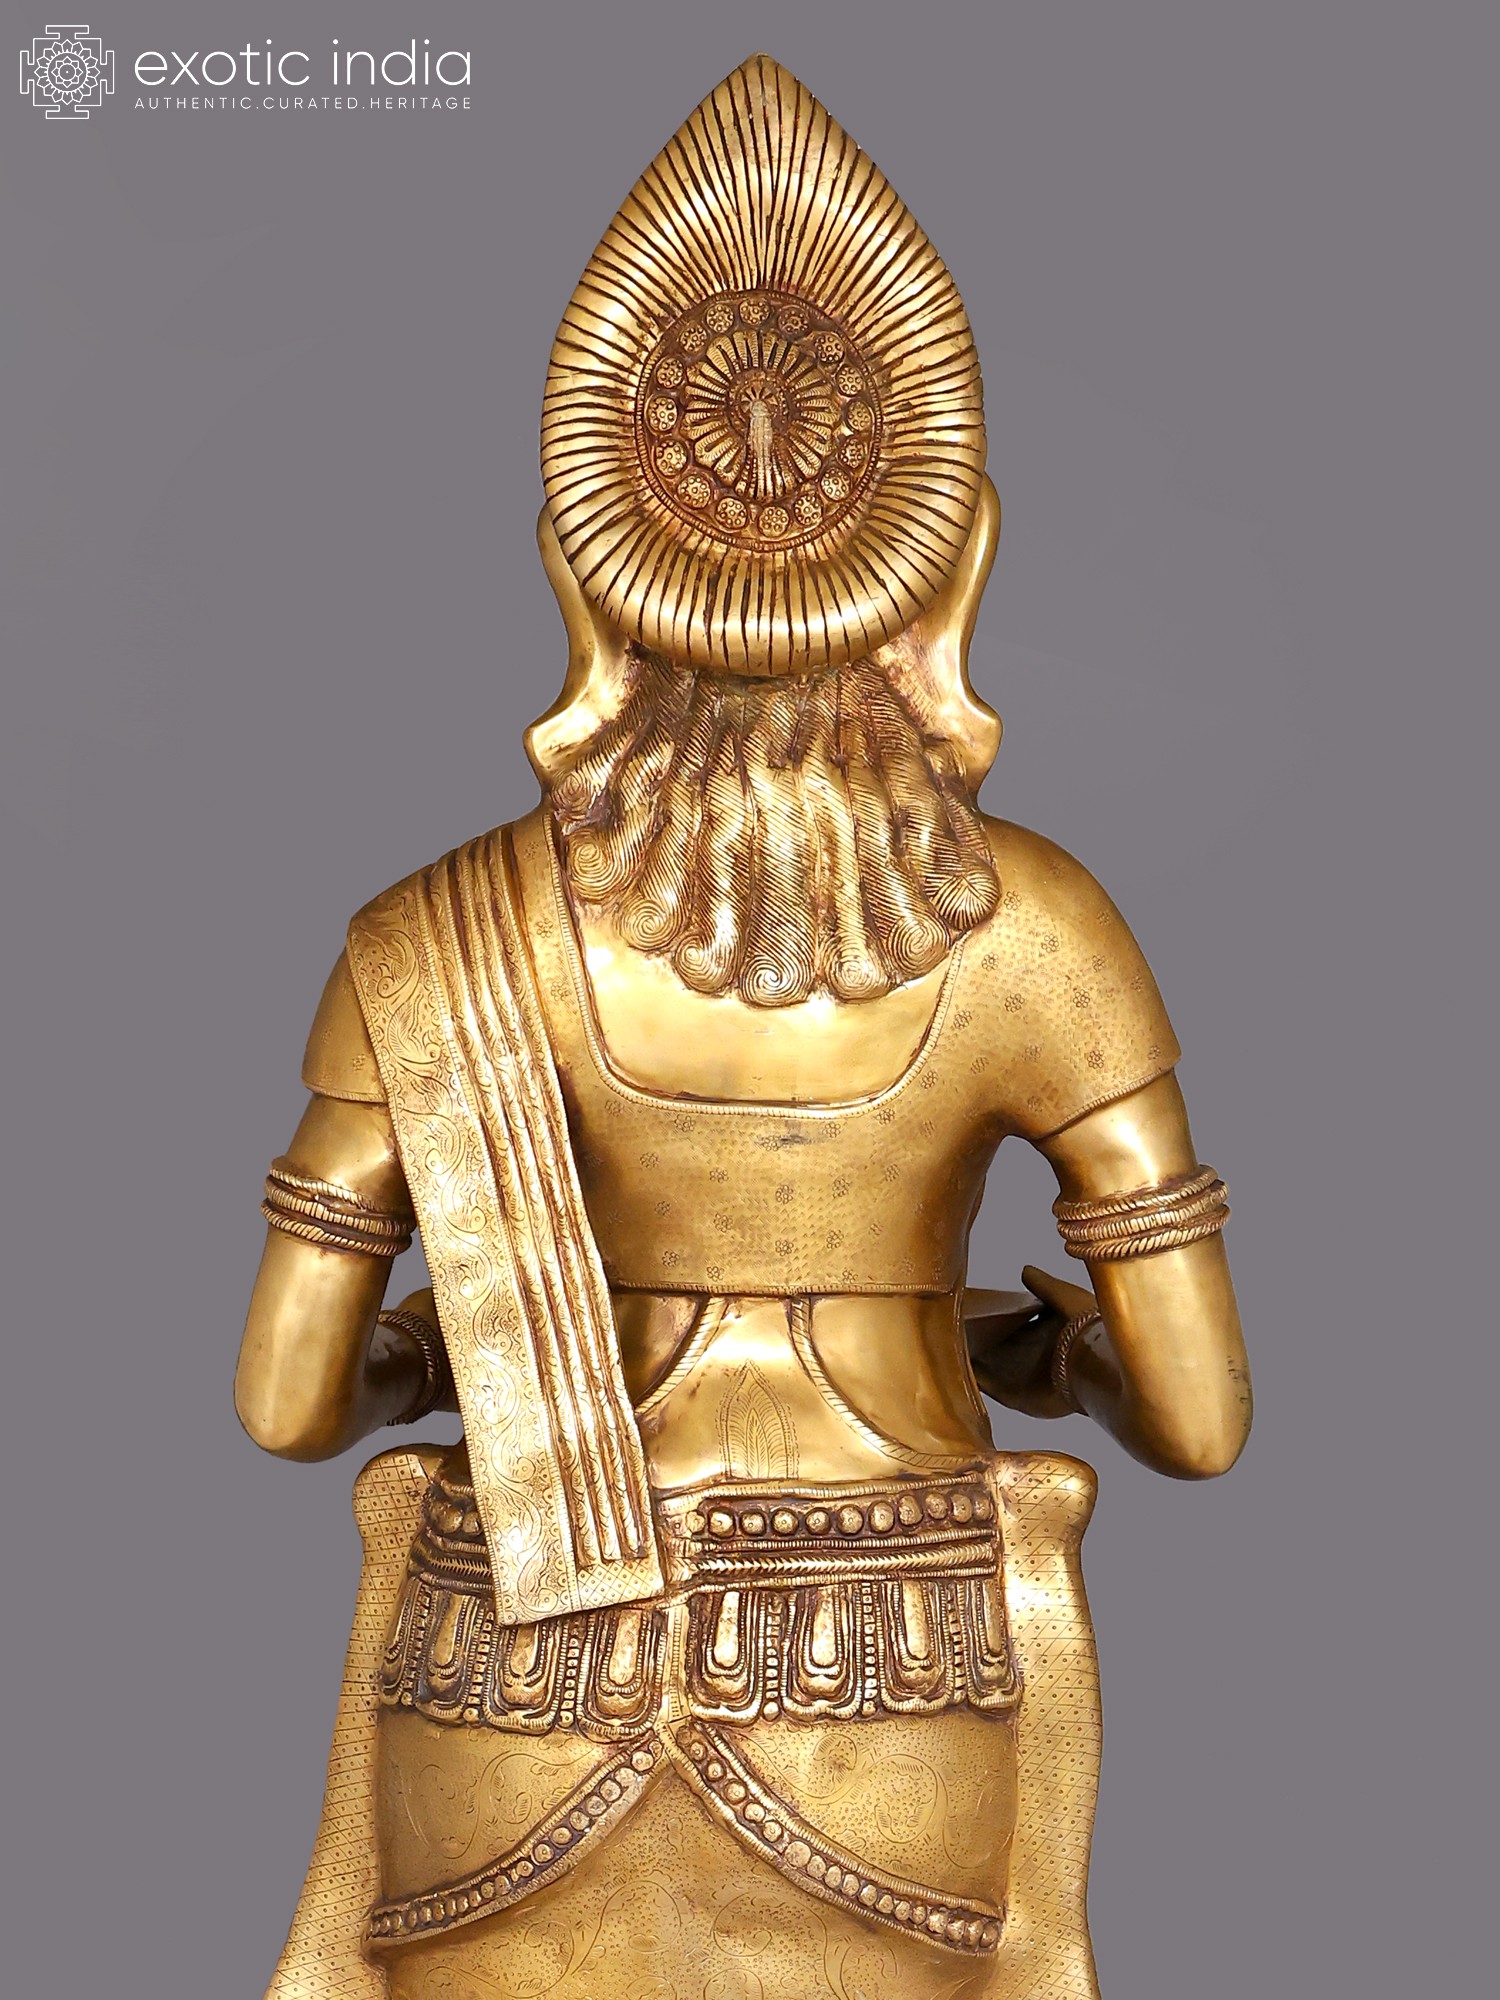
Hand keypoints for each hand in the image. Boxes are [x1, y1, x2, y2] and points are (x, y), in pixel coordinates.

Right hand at [964, 1267, 1098, 1418]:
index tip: (975, 1304)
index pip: (1017, 1324)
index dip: (998, 1315)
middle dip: (981, 1338)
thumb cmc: (1091, 1327)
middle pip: (1001, 1347)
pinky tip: (956, 1365)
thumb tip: (1025, 1270)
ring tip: (945, 1342)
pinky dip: (973, 1378)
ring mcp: (1028, 1380)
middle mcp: (1038, 1357)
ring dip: (972, 1358)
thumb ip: (1044, 1286)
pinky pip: (990, 1389)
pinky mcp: (1021, 1399)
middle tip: (953, 1322)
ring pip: (991, 1367)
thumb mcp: (1065, 1296)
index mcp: (1050, 1334)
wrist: (1101, 1364)